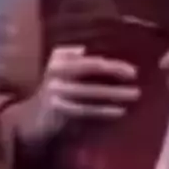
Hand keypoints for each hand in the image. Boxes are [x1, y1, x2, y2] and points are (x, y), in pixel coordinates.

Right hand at [17, 46, 139, 142]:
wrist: (31, 119)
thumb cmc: (53, 89)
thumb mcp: (56, 66)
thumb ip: (70, 55)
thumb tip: (84, 49)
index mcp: (59, 63)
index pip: (92, 63)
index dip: (114, 66)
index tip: (134, 73)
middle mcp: (56, 78)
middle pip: (91, 79)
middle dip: (115, 82)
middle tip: (137, 90)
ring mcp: (56, 98)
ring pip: (88, 98)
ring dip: (112, 100)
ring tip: (131, 101)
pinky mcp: (58, 116)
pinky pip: (85, 114)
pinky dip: (103, 115)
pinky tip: (119, 114)